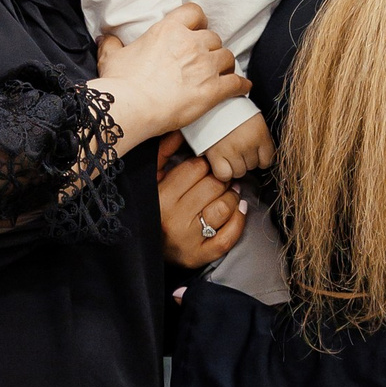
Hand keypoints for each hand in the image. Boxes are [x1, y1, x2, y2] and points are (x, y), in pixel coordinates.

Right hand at [92, 5, 247, 155]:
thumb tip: (106, 38)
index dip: (199, 20)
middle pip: (213, 38)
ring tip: (221, 73)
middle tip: (205, 59)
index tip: (197, 29)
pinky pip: (236, 83)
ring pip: (227, 57)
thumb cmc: (119, 83)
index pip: (194, 12)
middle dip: (210, 48)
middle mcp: (190, 43)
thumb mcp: (111, 57)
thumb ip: (112, 44)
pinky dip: (241, 85)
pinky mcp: (212, 90)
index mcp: (168, 29)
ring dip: (225, 65)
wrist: (130, 107)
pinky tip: (242, 87)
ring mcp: (204, 66)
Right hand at [158, 135, 246, 269]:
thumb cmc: (152, 208)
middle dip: (222, 178)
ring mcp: (188, 240)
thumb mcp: (152, 179)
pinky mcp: (200, 256)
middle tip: (222, 179)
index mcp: (161, 197)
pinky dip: (239, 220)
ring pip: (223, 207)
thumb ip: (164, 153)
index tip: (207, 167)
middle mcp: (174, 219)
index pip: (195, 169)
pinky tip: (239, 209)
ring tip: (230, 193)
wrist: (146, 250)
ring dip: (232, 196)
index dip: (206, 164)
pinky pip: (228, 236)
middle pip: (213, 186)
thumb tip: (181, 130)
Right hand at [206, 111, 274, 182]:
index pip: (267, 161)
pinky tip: (220, 162)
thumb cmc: (233, 111)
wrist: (211, 104)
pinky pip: (224, 175)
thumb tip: (263, 159)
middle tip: (237, 147)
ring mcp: (232, 151)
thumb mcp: (254, 119)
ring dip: (234, 166)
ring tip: (228, 153)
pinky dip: (223, 172)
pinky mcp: (216, 155)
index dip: (260, 158)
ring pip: (239, 172)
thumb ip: (261, 138)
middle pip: (252, 166)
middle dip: (245, 159)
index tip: (253, 153)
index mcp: (260, 134)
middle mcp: (248, 144)